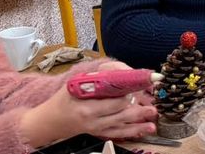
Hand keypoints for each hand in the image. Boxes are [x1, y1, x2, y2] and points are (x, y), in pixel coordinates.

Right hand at [20, 79, 156, 146]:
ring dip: (140, 122)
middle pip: (121, 114)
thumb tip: (122, 70)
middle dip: (138, 109)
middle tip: (152, 105)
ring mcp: (97, 129)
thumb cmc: (65, 98)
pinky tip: (145, 129)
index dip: (129, 94)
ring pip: (122, 126)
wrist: (51, 121)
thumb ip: (99, 75)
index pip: (113, 101)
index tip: (143, 87)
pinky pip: (118, 134)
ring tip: (153, 118)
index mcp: (87, 106)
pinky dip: (133, 131)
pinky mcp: (100, 133)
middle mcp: (93, 120)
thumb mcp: (77, 82)